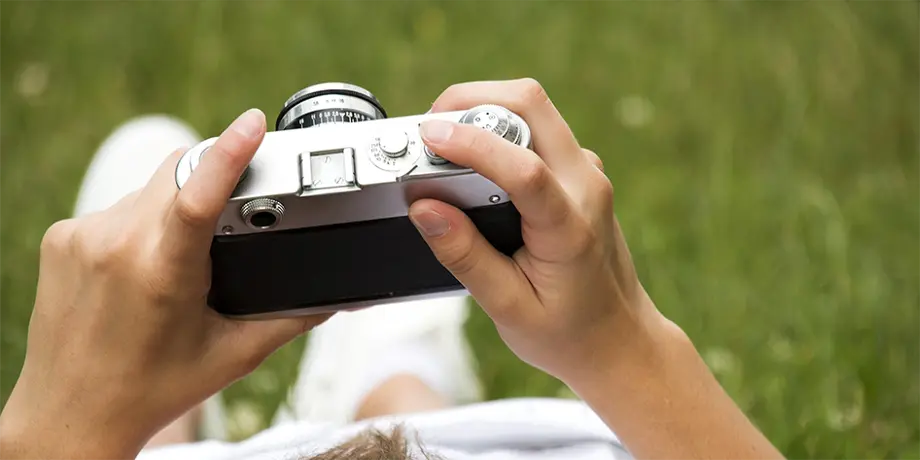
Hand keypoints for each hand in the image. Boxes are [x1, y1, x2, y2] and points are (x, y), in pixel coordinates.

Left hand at [0, 109, 330, 458]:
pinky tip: (144, 264)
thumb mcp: (235, 354)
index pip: (199, 196)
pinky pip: (118, 206)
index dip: (230, 153)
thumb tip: (341, 296)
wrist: (73, 415)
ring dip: (176, 204)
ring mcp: (81, 237)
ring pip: (149, 187)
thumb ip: (294, 317)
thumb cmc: (153, 389)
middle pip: (179, 173)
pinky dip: (142, 221)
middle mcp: (115, 246)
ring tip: (183, 257)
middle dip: (211, 181)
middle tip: (231, 220)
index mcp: (163, 273)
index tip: (252, 123)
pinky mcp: (61, 237)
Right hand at [409, 79, 664, 384]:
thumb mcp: (507, 308)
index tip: (428, 136)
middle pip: (531, 104)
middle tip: (428, 127)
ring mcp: (586, 172)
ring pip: (534, 108)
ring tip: (442, 142)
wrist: (619, 340)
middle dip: (471, 99)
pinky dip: (498, 126)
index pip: (523, 168)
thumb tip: (424, 208)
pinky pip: (537, 127)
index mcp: (570, 227)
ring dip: (484, 108)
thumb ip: (465, 256)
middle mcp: (586, 186)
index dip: (472, 144)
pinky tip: (472, 158)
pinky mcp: (579, 171)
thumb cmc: (568, 332)